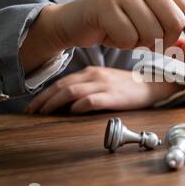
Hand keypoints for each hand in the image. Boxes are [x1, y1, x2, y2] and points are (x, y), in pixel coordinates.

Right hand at [20, 0, 184, 72]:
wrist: (76, 21)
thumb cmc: (117, 24)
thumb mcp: (150, 30)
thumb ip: (175, 41)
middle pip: (175, 23)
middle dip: (165, 42)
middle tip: (147, 41)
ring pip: (153, 32)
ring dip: (140, 43)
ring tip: (126, 34)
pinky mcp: (105, 3)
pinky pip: (129, 38)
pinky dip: (123, 44)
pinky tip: (112, 33)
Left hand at [25, 66, 184, 114]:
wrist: (152, 86)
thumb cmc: (128, 87)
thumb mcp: (105, 81)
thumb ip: (87, 86)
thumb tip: (67, 102)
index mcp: (91, 71)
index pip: (61, 81)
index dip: (44, 94)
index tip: (33, 106)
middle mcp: (94, 75)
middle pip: (62, 86)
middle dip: (43, 99)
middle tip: (32, 112)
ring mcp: (104, 85)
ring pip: (71, 91)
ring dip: (55, 103)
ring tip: (45, 114)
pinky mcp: (113, 96)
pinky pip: (90, 100)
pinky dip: (78, 106)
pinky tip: (71, 112)